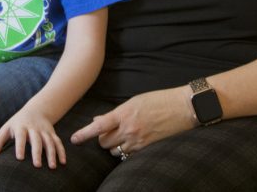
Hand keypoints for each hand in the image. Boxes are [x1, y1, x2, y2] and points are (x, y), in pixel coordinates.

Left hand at [0, 104, 64, 168]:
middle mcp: (34, 128)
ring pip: (49, 142)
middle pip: (36, 140)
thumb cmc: (18, 123)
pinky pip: (58, 142)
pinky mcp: (52, 133)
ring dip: (52, 154)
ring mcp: (44, 131)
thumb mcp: (7, 127)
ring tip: (52, 167)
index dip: (20, 146)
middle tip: (37, 165)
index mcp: (21, 127)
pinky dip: (61, 151)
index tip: (19, 158)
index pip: (20, 137)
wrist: (36, 110)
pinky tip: (62, 162)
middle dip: (37, 152)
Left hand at [70, 86, 191, 155]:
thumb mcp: (134, 101)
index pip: (99, 127)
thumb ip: (116, 113)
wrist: (182, 108)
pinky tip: (132, 142)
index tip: (74, 139)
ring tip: (123, 136)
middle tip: (108, 132)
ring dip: (114, 146)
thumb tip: (99, 120)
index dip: (84, 134)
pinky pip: (128, 156)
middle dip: (103, 139)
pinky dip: (126, 151)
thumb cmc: (158, 100)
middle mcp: (129, 129)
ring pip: (115, 151)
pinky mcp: (146, 149)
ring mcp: (138, 141)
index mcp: (124, 114)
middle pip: (104, 142)